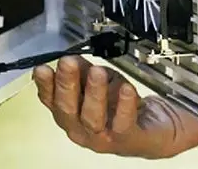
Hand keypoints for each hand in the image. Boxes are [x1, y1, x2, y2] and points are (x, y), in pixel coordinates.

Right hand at [33, 56, 197, 158]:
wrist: (154, 129)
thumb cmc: (121, 107)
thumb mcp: (99, 82)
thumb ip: (82, 71)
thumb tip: (69, 58)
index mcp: (71, 115)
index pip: (51, 100)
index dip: (45, 85)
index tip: (43, 69)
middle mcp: (82, 130)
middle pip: (68, 110)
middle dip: (67, 85)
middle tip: (68, 63)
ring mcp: (104, 139)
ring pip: (93, 118)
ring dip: (94, 93)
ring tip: (97, 72)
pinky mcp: (128, 140)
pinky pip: (123, 124)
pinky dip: (124, 105)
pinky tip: (125, 89)